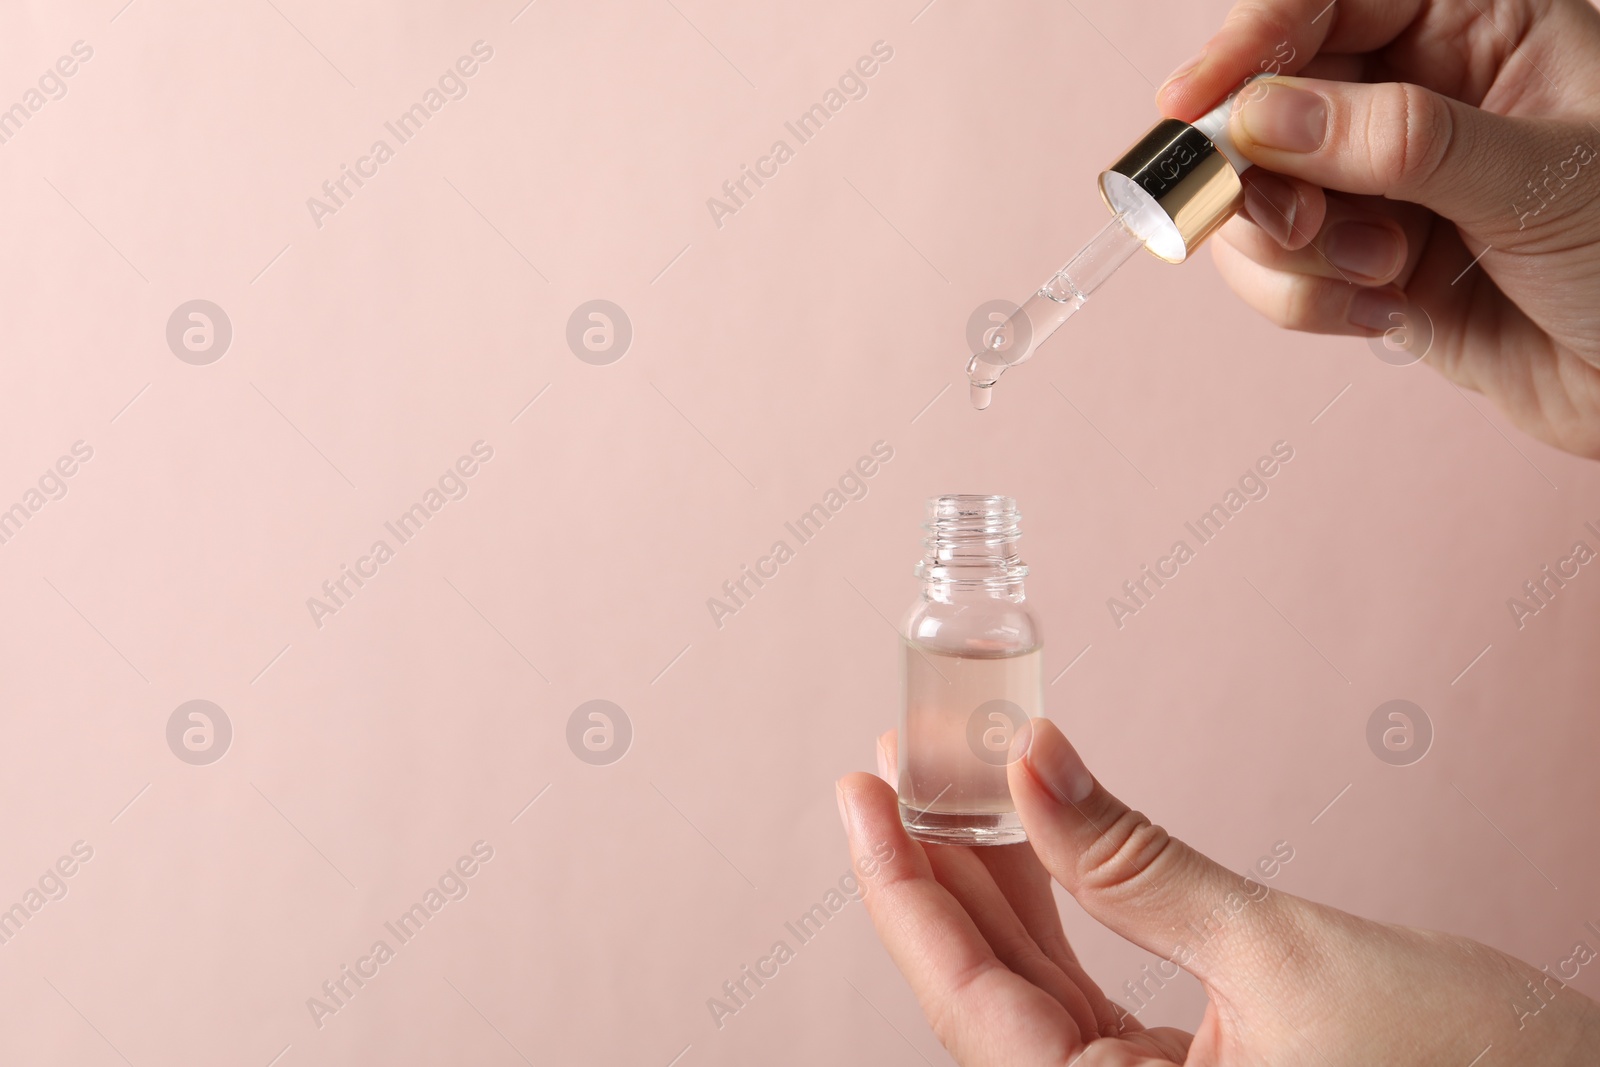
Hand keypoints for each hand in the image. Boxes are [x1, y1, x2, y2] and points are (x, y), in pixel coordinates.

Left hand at [837, 720, 1599, 1064]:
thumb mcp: (1284, 954)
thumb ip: (1140, 864)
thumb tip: (1034, 763)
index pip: (970, 1002)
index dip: (903, 889)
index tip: (861, 788)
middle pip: (987, 990)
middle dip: (941, 867)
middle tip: (901, 759)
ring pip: (1035, 985)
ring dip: (996, 878)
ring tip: (957, 777)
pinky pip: (1091, 987)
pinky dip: (1061, 905)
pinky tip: (1035, 832)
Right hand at [1156, 0, 1599, 457]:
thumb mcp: (1539, 179)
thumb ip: (1398, 141)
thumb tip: (1264, 116)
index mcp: (1479, 28)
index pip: (1329, 4)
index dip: (1249, 45)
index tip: (1189, 106)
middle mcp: (1418, 96)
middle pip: (1269, 105)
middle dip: (1264, 173)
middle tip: (1297, 222)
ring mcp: (1383, 185)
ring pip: (1260, 196)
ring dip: (1292, 250)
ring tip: (1380, 275)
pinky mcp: (1362, 264)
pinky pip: (1278, 271)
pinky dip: (1305, 300)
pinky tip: (1382, 314)